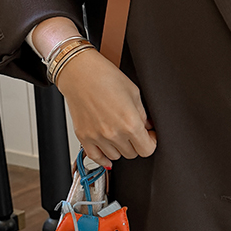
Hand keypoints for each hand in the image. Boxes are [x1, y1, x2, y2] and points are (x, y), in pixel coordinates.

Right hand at [55, 48, 156, 167]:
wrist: (80, 72)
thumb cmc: (106, 77)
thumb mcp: (134, 93)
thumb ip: (142, 114)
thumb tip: (147, 127)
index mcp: (130, 123)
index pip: (147, 150)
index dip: (151, 142)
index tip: (149, 136)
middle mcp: (114, 134)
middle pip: (132, 154)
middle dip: (136, 143)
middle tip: (133, 131)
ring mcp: (97, 137)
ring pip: (116, 156)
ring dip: (120, 148)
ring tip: (118, 133)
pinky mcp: (83, 137)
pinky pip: (96, 158)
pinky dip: (103, 157)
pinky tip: (107, 149)